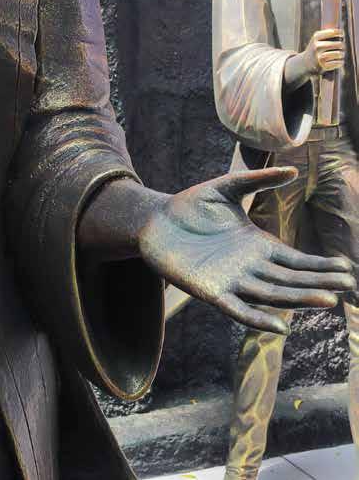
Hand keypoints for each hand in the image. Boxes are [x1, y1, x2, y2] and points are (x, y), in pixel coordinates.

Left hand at [138, 167, 355, 334]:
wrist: (155, 220)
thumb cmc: (191, 205)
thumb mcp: (228, 187)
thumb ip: (258, 180)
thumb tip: (293, 170)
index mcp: (257, 245)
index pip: (296, 261)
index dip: (320, 267)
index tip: (347, 269)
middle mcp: (249, 267)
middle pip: (290, 280)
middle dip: (318, 284)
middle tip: (347, 287)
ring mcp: (232, 281)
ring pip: (272, 295)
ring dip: (298, 299)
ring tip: (327, 300)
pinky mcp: (211, 292)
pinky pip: (238, 310)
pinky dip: (258, 319)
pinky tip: (281, 325)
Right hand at [302, 28, 344, 75]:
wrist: (306, 62)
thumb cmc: (316, 48)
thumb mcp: (318, 39)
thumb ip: (328, 34)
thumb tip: (342, 32)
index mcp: (316, 37)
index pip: (333, 32)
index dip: (340, 33)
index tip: (342, 34)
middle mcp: (317, 46)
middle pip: (338, 44)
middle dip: (343, 45)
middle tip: (343, 46)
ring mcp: (319, 56)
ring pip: (338, 54)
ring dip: (342, 54)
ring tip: (341, 54)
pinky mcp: (323, 65)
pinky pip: (337, 63)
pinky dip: (340, 62)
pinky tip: (339, 61)